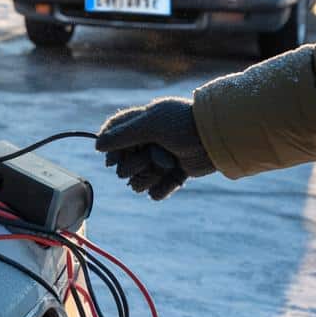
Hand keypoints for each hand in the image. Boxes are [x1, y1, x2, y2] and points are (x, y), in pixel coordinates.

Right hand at [95, 98, 214, 199]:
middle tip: (154, 155)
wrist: (217, 137)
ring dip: (151, 177)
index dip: (110, 151)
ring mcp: (159, 160)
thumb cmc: (184, 124)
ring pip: (138, 182)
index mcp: (139, 124)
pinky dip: (164, 187)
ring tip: (168, 165)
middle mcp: (146, 143)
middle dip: (137, 165)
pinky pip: (156, 192)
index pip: (111, 136)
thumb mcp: (151, 125)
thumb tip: (98, 146)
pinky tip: (176, 175)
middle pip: (123, 166)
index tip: (114, 159)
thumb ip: (123, 135)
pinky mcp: (172, 175)